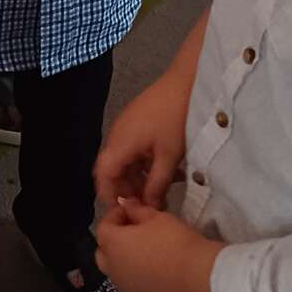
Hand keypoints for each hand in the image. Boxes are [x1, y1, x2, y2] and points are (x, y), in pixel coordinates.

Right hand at [94, 72, 189, 206]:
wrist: (188, 81)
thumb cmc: (176, 120)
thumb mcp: (169, 158)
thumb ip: (156, 184)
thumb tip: (148, 205)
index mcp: (120, 143)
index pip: (103, 175)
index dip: (110, 194)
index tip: (124, 210)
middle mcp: (118, 134)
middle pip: (113, 167)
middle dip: (128, 187)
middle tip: (148, 203)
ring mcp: (128, 125)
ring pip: (126, 158)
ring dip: (138, 175)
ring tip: (160, 188)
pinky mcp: (139, 119)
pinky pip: (134, 146)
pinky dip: (144, 161)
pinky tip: (165, 168)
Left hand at [95, 198, 219, 291]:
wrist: (199, 279)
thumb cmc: (176, 242)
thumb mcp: (157, 217)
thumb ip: (137, 210)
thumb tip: (126, 205)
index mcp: (113, 245)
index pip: (104, 227)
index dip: (116, 216)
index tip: (131, 211)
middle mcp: (113, 270)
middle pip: (105, 252)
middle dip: (115, 241)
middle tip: (136, 232)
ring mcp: (127, 290)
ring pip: (119, 273)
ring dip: (127, 262)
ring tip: (149, 254)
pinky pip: (136, 288)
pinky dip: (141, 279)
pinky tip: (159, 274)